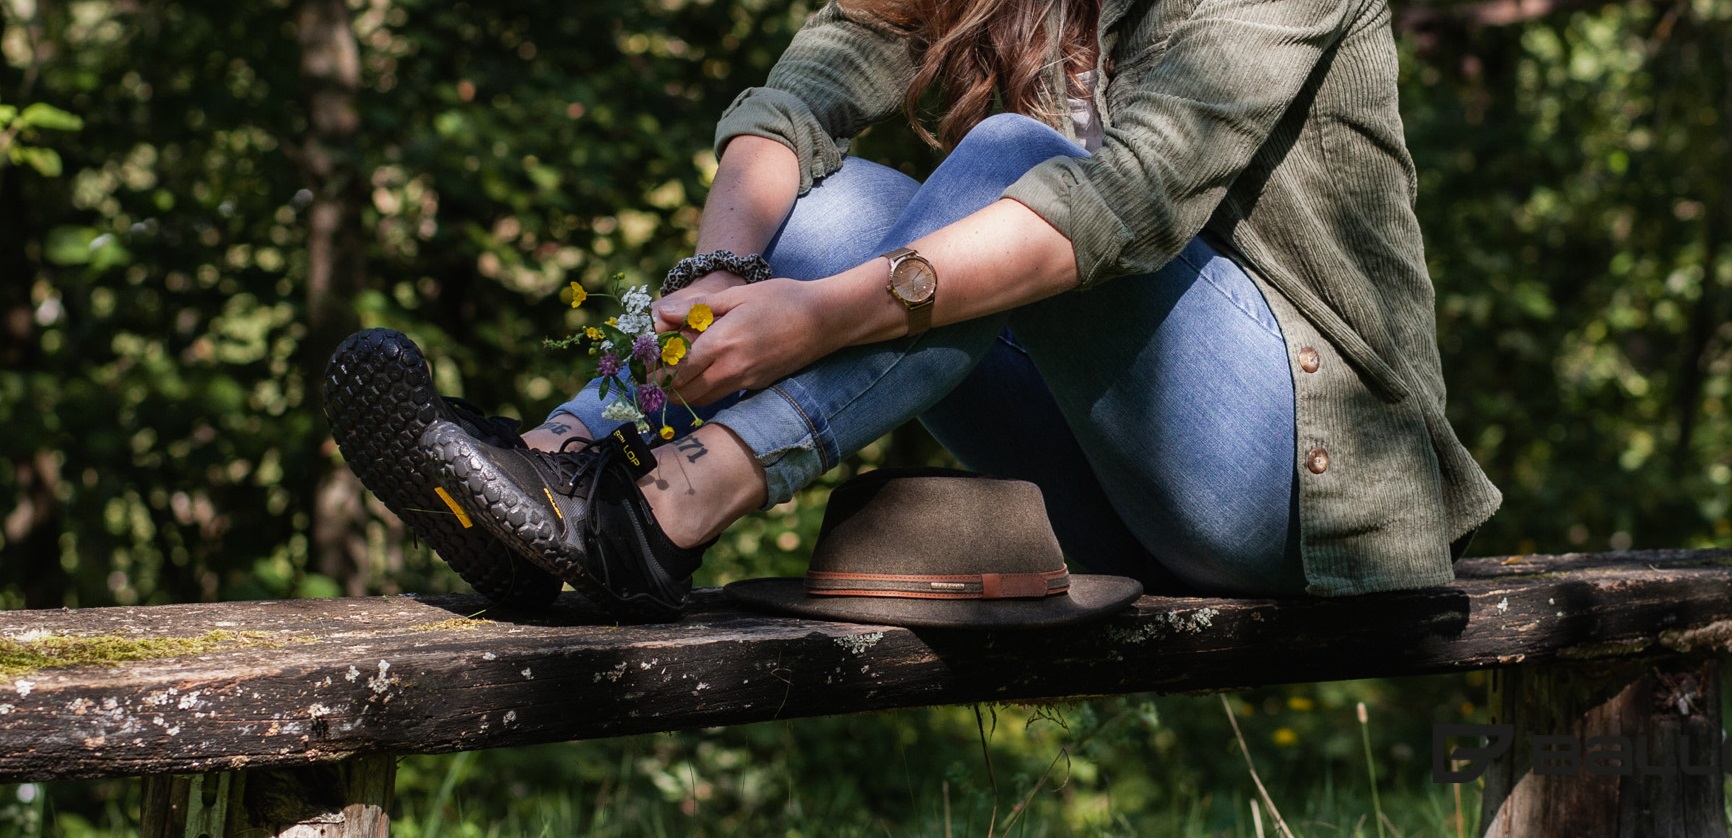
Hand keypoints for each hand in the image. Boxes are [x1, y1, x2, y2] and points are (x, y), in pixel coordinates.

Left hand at [654, 278, 837, 405]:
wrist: (825, 320)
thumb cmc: (782, 299)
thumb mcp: (738, 294)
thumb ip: (697, 307)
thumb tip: (660, 311)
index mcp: (722, 342)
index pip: (676, 369)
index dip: (656, 371)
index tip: (644, 366)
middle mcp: (731, 367)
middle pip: (684, 391)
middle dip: (664, 387)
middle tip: (652, 374)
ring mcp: (746, 380)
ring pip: (701, 399)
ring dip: (683, 392)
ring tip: (672, 376)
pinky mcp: (757, 385)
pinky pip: (721, 396)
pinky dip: (704, 392)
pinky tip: (701, 374)